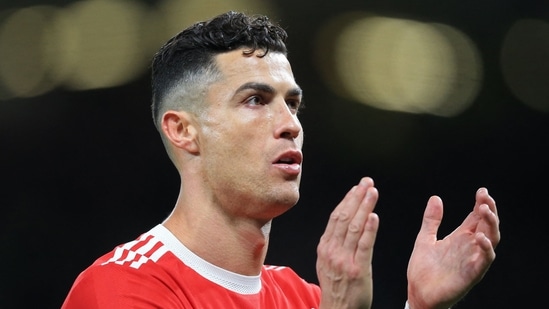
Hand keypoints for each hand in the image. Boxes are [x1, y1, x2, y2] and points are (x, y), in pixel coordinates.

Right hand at [316, 177, 379, 308]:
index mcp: (325, 247)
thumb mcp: (327, 262)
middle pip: (345, 217)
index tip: (356, 187)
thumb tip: (340, 224)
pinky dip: (369, 229)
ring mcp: (344, 260)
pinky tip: (374, 216)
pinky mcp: (358, 270)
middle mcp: (333, 251)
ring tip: (372, 192)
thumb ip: (333, 243)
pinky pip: (364, 246)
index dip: (347, 200)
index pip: (336, 217)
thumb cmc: (337, 288)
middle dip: (357, 197)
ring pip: (354, 227)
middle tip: (367, 183)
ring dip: (364, 207)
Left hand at [407, 188, 499, 308]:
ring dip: (491, 225)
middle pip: (487, 226)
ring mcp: (472, 260)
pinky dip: (485, 249)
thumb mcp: (425, 238)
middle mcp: (469, 247)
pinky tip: (480, 238)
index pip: (476, 218)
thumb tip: (436, 198)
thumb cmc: (423, 269)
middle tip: (485, 197)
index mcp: (460, 238)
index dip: (481, 204)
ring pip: (491, 240)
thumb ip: (432, 220)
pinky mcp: (471, 274)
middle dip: (489, 210)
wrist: (417, 293)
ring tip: (485, 211)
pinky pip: (484, 261)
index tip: (482, 191)